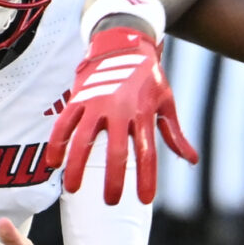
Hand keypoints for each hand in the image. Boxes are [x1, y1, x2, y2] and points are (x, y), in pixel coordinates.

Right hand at [45, 22, 198, 204]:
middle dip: (113, 180)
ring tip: (73, 189)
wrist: (123, 42)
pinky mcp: (78, 98)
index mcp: (143, 114)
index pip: (147, 153)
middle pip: (115, 152)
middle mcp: (119, 111)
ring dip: (77, 166)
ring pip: (83, 140)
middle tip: (110, 203)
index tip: (144, 200)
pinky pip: (64, 124)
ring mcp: (95, 104)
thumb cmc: (148, 76)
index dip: (146, 178)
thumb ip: (174, 134)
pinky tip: (52, 163)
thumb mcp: (166, 102)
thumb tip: (191, 160)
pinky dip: (57, 143)